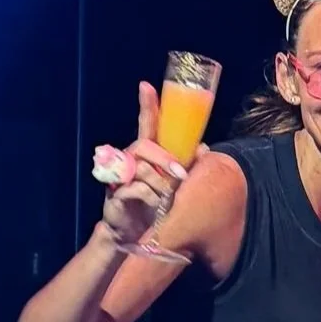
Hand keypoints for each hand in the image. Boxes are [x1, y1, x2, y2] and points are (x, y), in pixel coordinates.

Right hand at [96, 82, 189, 247]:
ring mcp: (120, 176)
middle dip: (165, 158)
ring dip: (161, 184)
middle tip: (180, 175)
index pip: (147, 124)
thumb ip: (187, 164)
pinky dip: (151, 197)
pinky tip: (156, 206)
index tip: (146, 86)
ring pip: (142, 168)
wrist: (138, 234)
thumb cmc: (157, 205)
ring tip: (168, 197)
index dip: (147, 106)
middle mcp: (130, 159)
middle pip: (144, 145)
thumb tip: (205, 150)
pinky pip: (136, 188)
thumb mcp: (175, 184)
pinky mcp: (115, 194)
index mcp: (146, 154)